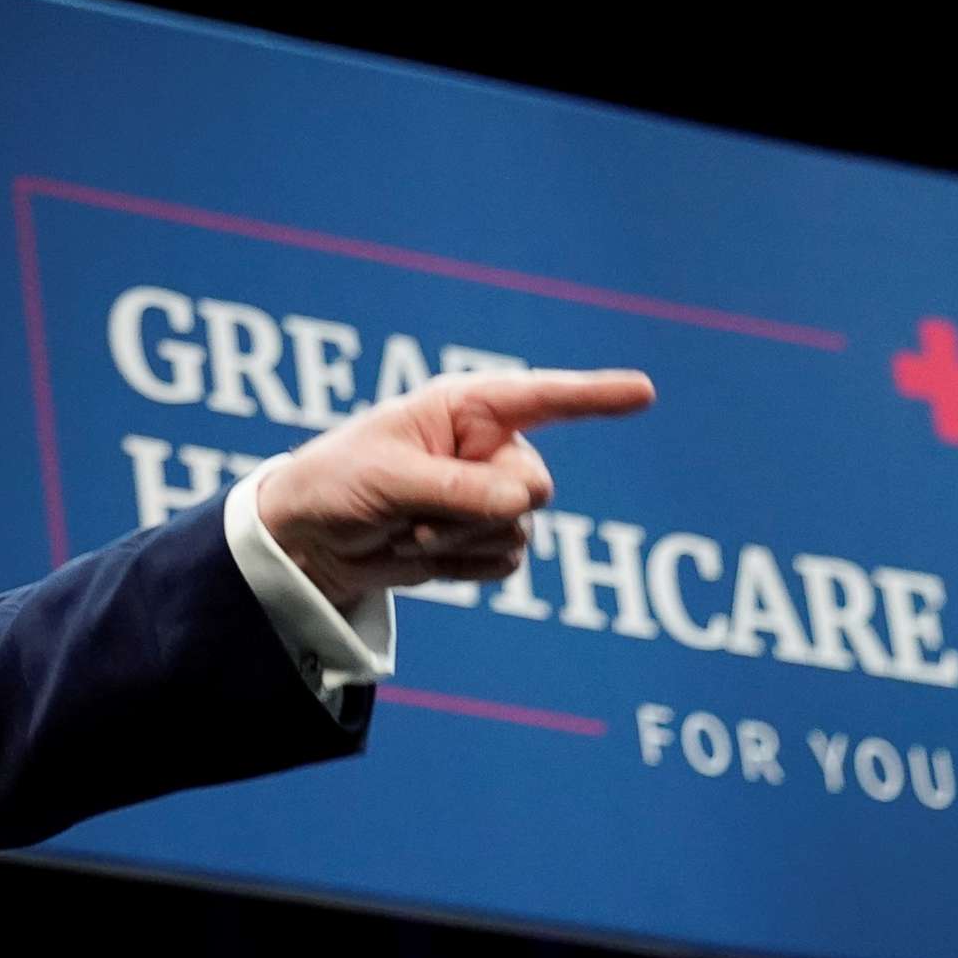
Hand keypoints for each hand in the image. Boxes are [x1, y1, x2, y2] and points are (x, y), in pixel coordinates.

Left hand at [257, 368, 655, 609]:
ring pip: (519, 528)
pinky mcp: (484, 536)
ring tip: (407, 528)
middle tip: (416, 515)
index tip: (644, 392)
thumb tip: (526, 502)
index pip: (541, 398)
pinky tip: (421, 552)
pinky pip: (505, 560)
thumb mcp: (388, 478)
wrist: (313, 541)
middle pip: (535, 484)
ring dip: (460, 540)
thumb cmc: (337, 483)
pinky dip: (461, 566)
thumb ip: (457, 487)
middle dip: (479, 509)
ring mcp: (491, 493)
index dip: (593, 395)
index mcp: (465, 408)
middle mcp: (489, 446)